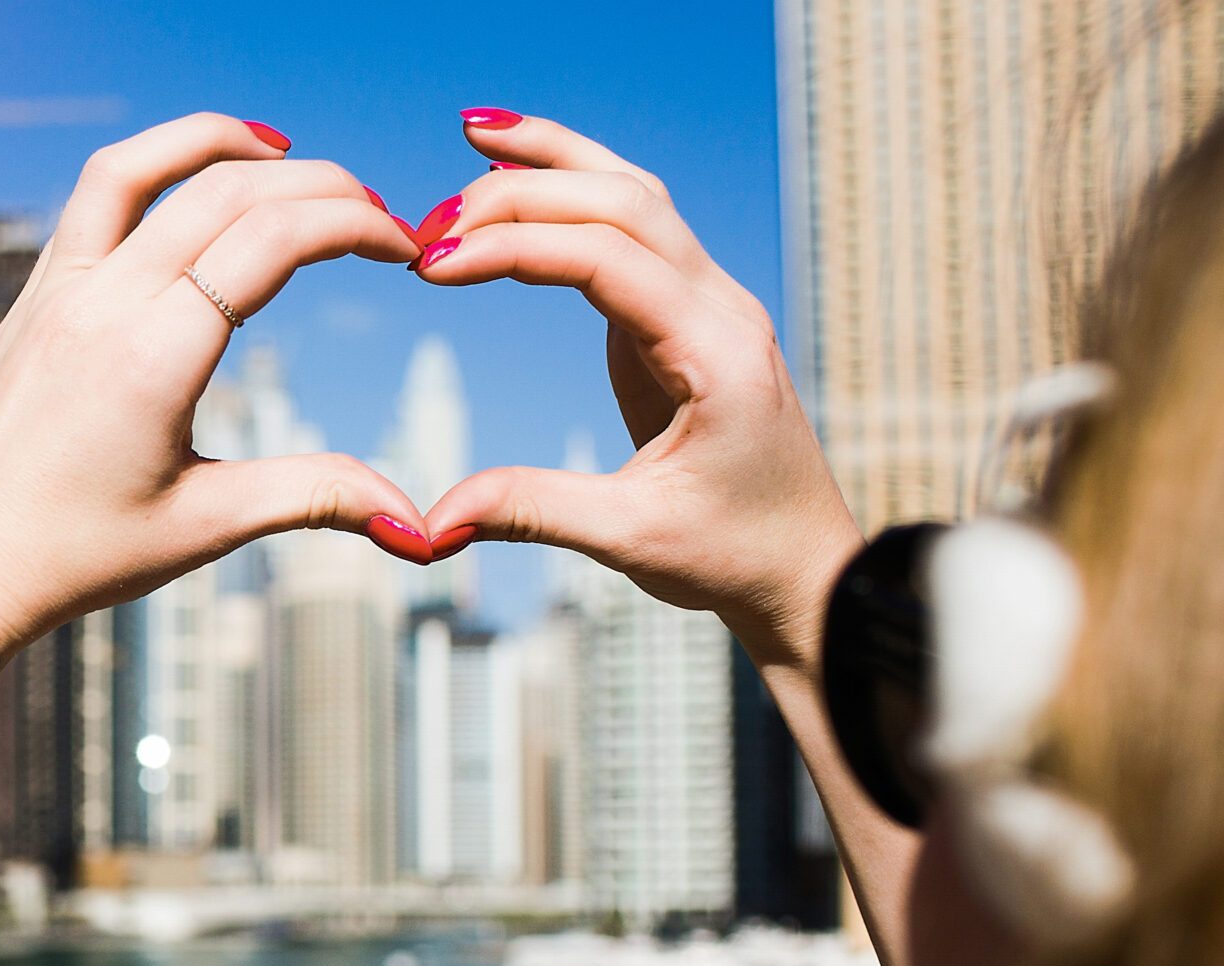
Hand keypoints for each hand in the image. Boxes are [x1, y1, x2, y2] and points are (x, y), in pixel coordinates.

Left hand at [0, 113, 427, 662]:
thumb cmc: (71, 560)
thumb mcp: (203, 527)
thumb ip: (313, 496)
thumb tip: (417, 525)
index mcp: (152, 356)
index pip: (273, 238)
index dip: (355, 225)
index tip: (404, 249)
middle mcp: (101, 304)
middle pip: (227, 189)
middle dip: (319, 186)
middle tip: (378, 216)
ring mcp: (57, 292)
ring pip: (144, 167)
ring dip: (224, 143)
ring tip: (287, 155)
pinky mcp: (32, 298)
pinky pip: (94, 197)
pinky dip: (155, 167)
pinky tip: (194, 190)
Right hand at [410, 112, 860, 668]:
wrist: (805, 567)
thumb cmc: (733, 553)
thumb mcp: (630, 538)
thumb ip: (531, 511)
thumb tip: (431, 522)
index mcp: (715, 350)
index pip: (604, 257)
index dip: (511, 248)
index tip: (431, 269)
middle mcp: (722, 307)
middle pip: (620, 201)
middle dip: (520, 193)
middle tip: (427, 227)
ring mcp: (710, 302)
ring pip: (635, 194)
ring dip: (556, 161)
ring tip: (475, 133)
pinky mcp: (688, 314)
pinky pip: (634, 227)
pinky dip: (577, 193)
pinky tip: (524, 180)